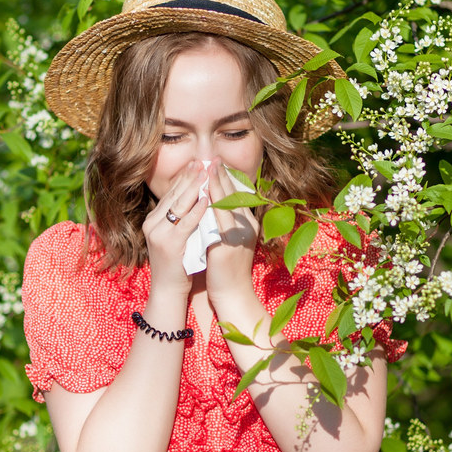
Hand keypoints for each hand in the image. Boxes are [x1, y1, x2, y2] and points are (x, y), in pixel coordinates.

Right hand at [143, 161, 208, 294]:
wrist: (168, 290)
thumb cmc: (177, 264)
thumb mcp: (176, 237)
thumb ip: (181, 219)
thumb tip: (197, 199)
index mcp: (153, 220)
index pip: (170, 194)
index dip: (184, 178)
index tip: (197, 163)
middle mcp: (152, 223)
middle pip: (173, 195)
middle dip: (189, 177)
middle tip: (202, 161)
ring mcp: (159, 233)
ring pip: (179, 205)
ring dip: (194, 187)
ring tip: (206, 172)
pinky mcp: (170, 244)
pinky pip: (186, 222)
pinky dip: (197, 210)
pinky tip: (207, 200)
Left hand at [204, 159, 260, 309]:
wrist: (233, 293)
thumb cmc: (226, 267)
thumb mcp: (228, 239)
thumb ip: (224, 221)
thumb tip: (212, 202)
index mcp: (248, 223)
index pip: (239, 195)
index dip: (227, 178)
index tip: (216, 162)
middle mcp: (248, 227)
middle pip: (236, 194)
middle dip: (223, 175)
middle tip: (213, 158)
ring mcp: (240, 235)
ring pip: (230, 204)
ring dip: (218, 185)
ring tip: (208, 169)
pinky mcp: (229, 246)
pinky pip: (220, 221)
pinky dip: (212, 206)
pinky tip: (203, 196)